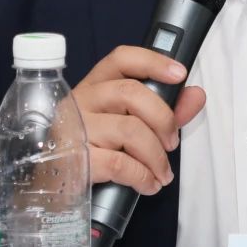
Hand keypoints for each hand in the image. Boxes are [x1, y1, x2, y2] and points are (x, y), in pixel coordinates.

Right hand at [73, 45, 205, 192]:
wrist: (49, 187)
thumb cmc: (92, 149)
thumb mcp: (124, 124)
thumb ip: (164, 109)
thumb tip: (196, 95)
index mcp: (94, 86)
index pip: (121, 59)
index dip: (153, 61)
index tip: (179, 74)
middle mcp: (81, 101)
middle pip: (131, 93)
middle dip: (163, 119)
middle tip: (172, 142)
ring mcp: (75, 129)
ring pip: (130, 130)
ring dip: (156, 156)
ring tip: (162, 173)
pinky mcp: (76, 160)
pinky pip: (120, 163)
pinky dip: (143, 176)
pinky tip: (148, 184)